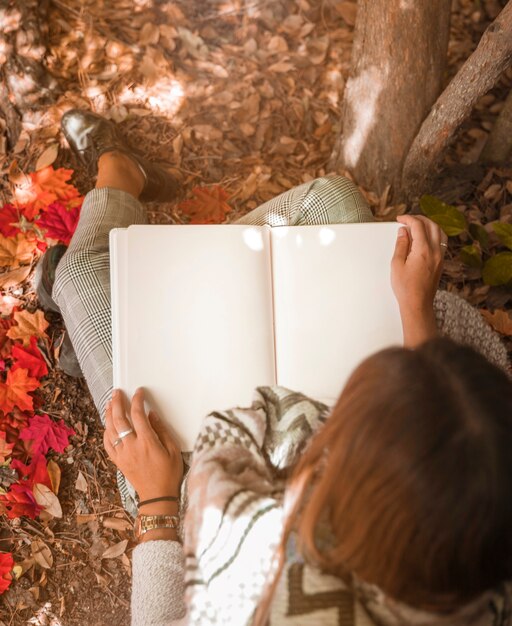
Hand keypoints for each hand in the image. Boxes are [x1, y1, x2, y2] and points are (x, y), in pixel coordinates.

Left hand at [103, 388, 182, 501]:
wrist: (157, 496)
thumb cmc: (169, 473)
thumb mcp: (173, 450)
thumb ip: (162, 430)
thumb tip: (152, 415)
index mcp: (147, 442)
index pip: (138, 415)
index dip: (137, 400)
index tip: (139, 392)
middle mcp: (131, 446)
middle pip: (119, 419)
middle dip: (117, 403)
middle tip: (117, 393)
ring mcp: (122, 454)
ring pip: (110, 430)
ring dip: (108, 414)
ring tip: (109, 403)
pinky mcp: (118, 461)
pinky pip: (107, 444)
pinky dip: (105, 432)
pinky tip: (107, 425)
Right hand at [391, 215, 446, 346]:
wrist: (418, 304)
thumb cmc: (406, 288)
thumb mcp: (397, 264)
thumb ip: (401, 245)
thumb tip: (403, 232)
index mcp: (423, 250)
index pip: (418, 226)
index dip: (408, 219)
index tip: (400, 219)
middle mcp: (435, 252)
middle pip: (431, 225)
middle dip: (419, 219)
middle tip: (407, 220)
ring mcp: (440, 257)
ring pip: (440, 232)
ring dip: (429, 225)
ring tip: (417, 226)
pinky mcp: (441, 262)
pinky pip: (442, 241)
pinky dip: (434, 234)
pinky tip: (426, 237)